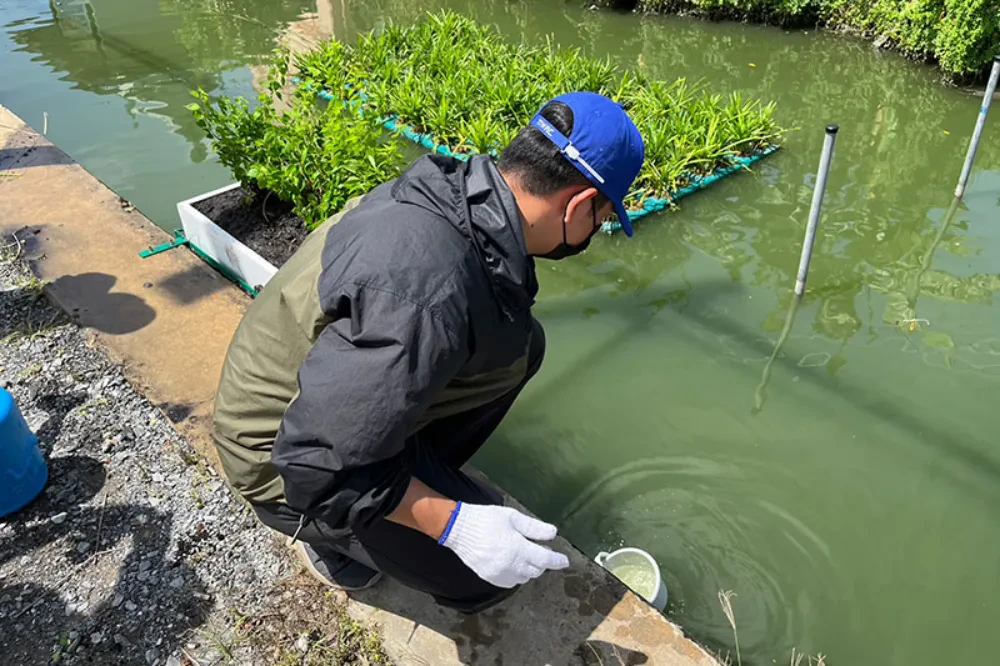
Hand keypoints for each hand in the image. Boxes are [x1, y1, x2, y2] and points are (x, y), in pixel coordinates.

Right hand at [440, 503, 569, 587]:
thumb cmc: (486, 518)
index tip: (565, 561)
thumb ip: (534, 528)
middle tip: (542, 549)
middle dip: (542, 562)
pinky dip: (517, 575)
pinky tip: (514, 563)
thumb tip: (553, 534)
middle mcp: (510, 565)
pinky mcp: (489, 577)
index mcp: (517, 548)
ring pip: (524, 577)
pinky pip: (510, 582)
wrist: (457, 529)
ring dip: (530, 568)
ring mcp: (499, 574)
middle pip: (536, 570)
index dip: (557, 560)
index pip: (544, 559)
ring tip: (527, 555)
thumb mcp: (512, 517)